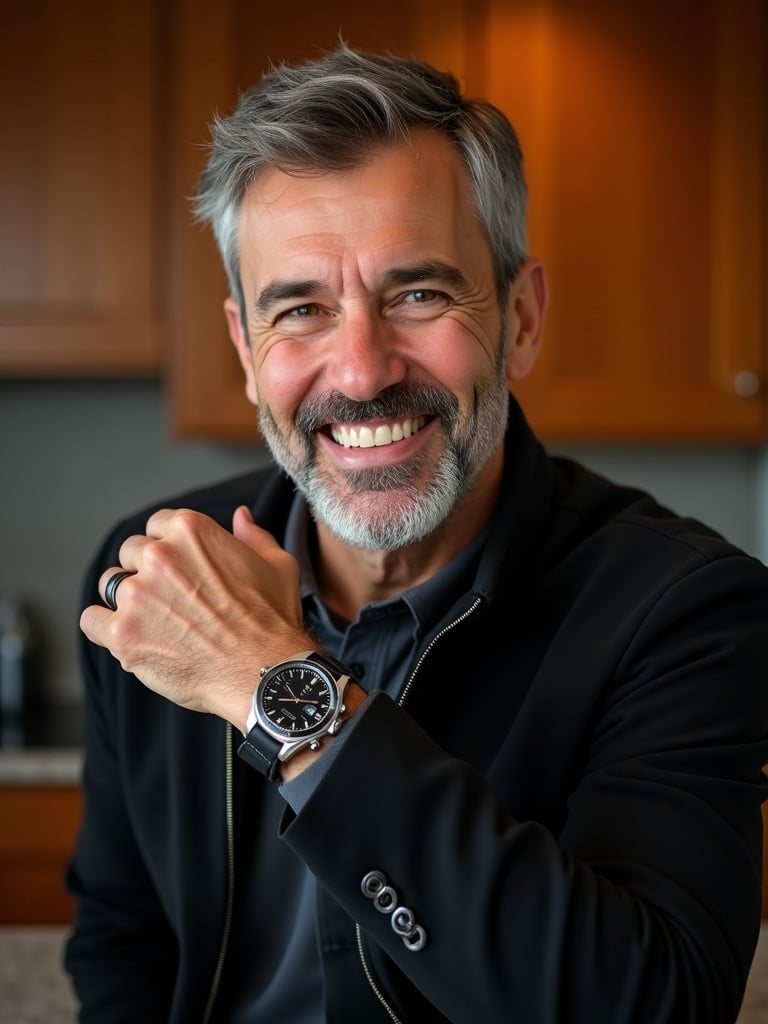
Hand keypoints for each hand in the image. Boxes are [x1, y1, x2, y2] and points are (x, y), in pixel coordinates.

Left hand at [80, 505, 308, 729]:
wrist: (263, 673)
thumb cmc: (272, 622)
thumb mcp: (277, 566)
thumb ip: (253, 536)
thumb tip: (240, 517)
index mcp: (191, 531)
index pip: (157, 525)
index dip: (168, 548)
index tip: (179, 569)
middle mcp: (159, 556)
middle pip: (131, 552)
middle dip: (147, 572)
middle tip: (171, 600)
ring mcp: (137, 594)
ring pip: (111, 584)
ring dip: (127, 599)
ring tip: (154, 622)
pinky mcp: (123, 632)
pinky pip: (92, 620)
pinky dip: (104, 628)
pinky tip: (128, 637)